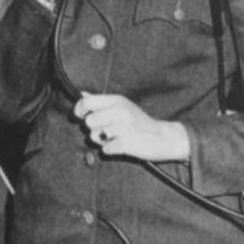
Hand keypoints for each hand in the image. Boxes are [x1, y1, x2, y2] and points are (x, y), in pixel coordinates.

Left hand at [74, 92, 191, 162]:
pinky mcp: (126, 143)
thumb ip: (101, 102)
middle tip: (106, 130)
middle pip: (88, 122)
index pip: (86, 102)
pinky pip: (104, 149)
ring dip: (100, 140)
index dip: (79, 110)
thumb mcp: (122, 106)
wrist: (164, 138)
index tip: (82, 116)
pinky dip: (110, 149)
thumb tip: (82, 94)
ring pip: (93, 136)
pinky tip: (120, 145)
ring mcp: (123, 127)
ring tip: (114, 138)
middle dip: (93, 128)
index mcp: (117, 100)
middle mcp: (119, 111)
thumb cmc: (139, 122)